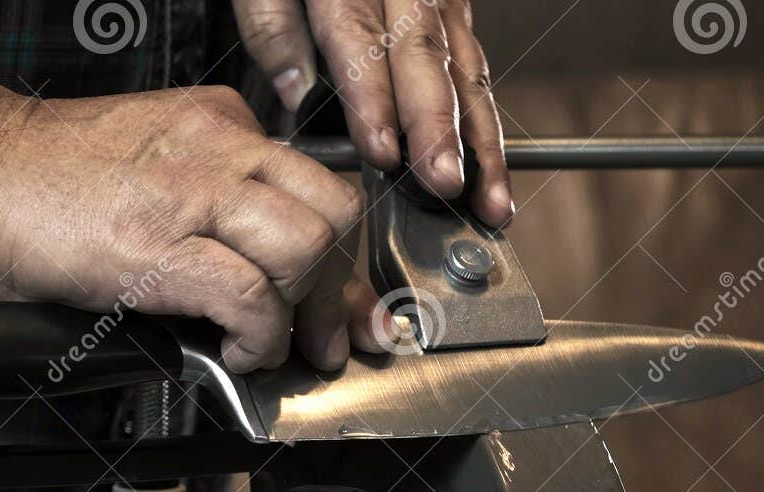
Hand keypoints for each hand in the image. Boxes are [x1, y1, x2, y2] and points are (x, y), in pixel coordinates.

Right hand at [0, 84, 376, 371]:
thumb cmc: (40, 178)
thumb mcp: (151, 167)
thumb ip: (211, 205)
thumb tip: (260, 278)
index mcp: (220, 127)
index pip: (318, 187)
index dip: (338, 260)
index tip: (337, 306)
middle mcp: (218, 148)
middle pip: (334, 211)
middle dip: (337, 289)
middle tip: (320, 336)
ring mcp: (190, 193)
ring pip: (307, 245)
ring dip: (301, 311)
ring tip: (268, 342)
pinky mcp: (156, 247)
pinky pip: (249, 295)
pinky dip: (258, 337)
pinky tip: (236, 353)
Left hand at [233, 0, 513, 226]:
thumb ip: (272, 24)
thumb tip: (296, 91)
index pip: (362, 40)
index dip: (374, 100)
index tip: (380, 152)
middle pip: (427, 60)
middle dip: (439, 129)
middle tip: (445, 183)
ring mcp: (442, 0)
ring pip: (466, 71)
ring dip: (480, 142)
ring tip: (489, 200)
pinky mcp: (458, 16)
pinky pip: (476, 73)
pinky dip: (485, 129)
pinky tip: (491, 176)